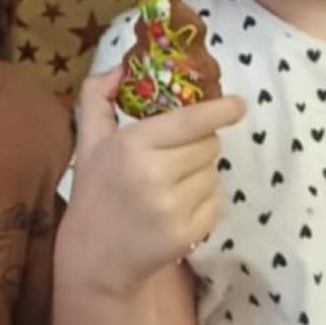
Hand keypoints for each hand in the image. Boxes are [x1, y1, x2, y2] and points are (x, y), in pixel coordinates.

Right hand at [60, 69, 245, 302]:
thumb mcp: (87, 142)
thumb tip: (121, 67)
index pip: (191, 120)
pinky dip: (204, 202)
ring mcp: (174, 207)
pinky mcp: (188, 234)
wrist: (94, 258)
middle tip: (174, 156)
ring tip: (170, 186)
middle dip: (198, 145)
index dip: (220, 109)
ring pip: (214, 173)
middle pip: (209, 145)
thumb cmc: (94, 193)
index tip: (238, 105)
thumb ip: (96, 97)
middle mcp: (154, 175)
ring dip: (200, 174)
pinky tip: (177, 208)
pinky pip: (217, 202)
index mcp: (131, 145)